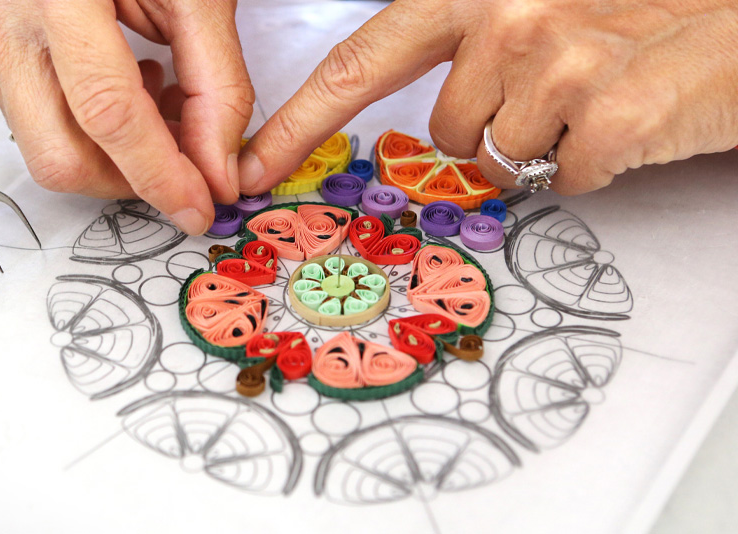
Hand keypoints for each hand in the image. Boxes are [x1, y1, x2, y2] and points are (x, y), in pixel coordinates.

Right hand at [0, 0, 254, 233]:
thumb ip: (218, 85)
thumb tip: (219, 173)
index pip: (109, 113)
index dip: (160, 175)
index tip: (199, 210)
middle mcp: (2, 18)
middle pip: (62, 156)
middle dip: (132, 181)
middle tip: (185, 163)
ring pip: (45, 148)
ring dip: (115, 153)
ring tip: (158, 96)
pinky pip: (31, 123)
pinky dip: (88, 129)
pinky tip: (120, 84)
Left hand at [239, 0, 737, 195]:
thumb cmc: (643, 6)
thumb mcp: (539, 4)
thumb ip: (470, 46)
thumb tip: (428, 108)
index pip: (360, 62)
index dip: (299, 121)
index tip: (255, 166)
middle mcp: (511, 16)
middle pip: (443, 132)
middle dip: (484, 131)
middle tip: (552, 94)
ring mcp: (561, 66)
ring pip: (498, 162)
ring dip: (541, 144)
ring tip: (595, 97)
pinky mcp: (613, 117)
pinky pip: (564, 178)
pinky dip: (591, 164)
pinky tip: (628, 120)